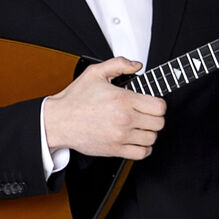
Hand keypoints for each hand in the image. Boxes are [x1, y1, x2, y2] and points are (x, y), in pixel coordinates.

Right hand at [43, 58, 166, 160]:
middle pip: (158, 123)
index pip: (159, 106)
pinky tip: (137, 140)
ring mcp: (120, 136)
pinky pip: (142, 153)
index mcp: (123, 100)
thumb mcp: (95, 73)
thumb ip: (119, 64)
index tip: (150, 104)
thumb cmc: (75, 100)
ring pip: (152, 138)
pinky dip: (144, 148)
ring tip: (140, 127)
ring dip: (149, 132)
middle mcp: (124, 119)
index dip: (157, 104)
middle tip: (145, 114)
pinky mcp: (115, 149)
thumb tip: (136, 65)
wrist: (59, 121)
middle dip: (154, 117)